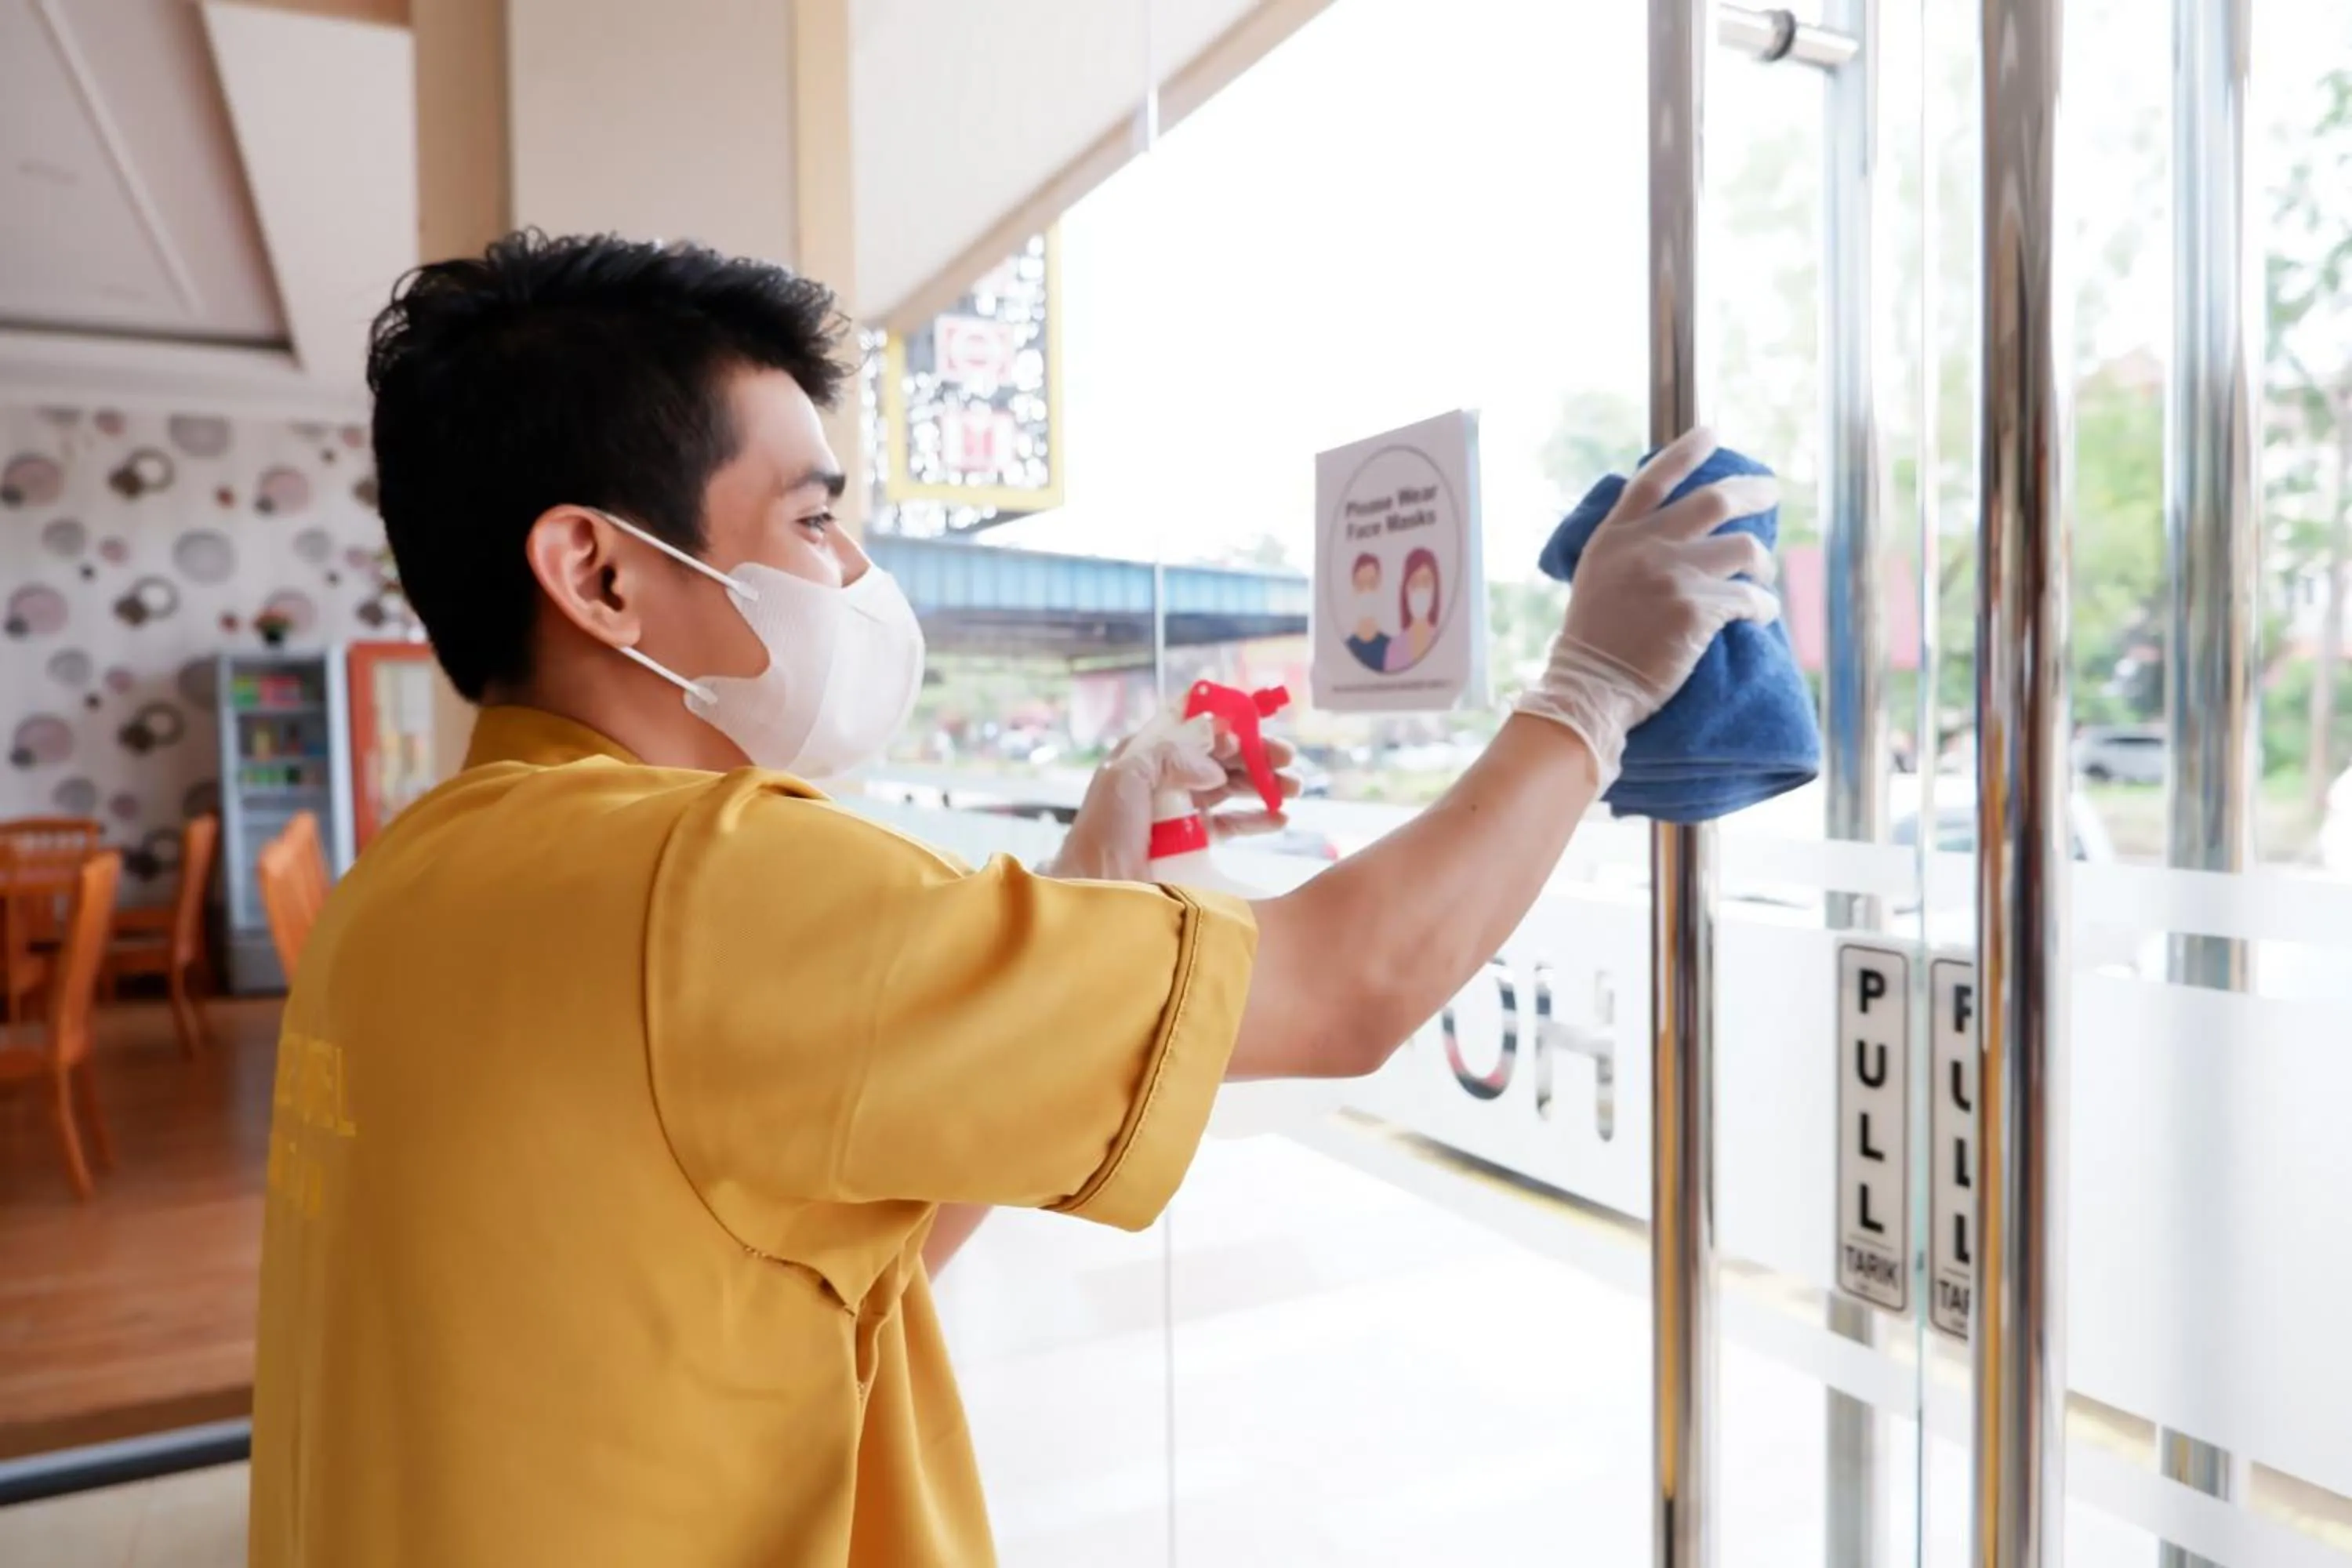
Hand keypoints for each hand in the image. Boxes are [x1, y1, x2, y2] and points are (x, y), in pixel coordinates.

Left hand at [1050, 716, 1301, 881]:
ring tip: (1293, 787)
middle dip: (1255, 753)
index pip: (1189, 725)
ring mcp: (1180, 811)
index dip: (1223, 719)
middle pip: (1218, 756)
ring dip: (1263, 784)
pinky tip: (1280, 818)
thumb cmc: (1103, 833)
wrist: (1097, 892)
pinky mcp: (1193, 844)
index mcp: (1143, 755)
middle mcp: (1163, 779)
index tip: (1255, 719)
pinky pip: (1232, 825)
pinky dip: (1258, 819)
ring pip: (1230, 788)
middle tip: (1287, 757)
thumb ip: (1172, 754)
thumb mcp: (1127, 777)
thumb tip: (1216, 762)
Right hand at [1513, 427, 1780, 782]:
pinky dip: (1762, 607)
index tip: (1712, 433)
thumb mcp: (1597, 578)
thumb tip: (1672, 534)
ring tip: (1761, 578)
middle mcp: (1645, 547)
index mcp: (1615, 537)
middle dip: (1752, 492)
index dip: (1686, 452)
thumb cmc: (1593, 644)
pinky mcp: (1697, 610)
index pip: (1654, 479)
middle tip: (1770, 493)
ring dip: (1761, 563)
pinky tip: (1761, 616)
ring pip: (1743, 549)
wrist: (1590, 689)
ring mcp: (1672, 576)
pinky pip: (1750, 599)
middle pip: (1714, 500)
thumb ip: (1629, 550)